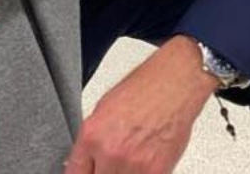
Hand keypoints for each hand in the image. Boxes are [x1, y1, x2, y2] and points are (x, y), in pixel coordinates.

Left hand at [67, 36, 216, 173]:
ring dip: (123, 173)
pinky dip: (143, 173)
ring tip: (132, 156)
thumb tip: (88, 161)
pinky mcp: (156, 172)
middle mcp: (110, 151)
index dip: (81, 173)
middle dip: (104, 171)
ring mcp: (133, 165)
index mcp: (92, 134)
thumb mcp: (104, 109)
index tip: (88, 171)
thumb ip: (93, 140)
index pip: (75, 171)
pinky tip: (145, 159)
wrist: (174, 84)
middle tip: (112, 162)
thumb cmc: (143, 89)